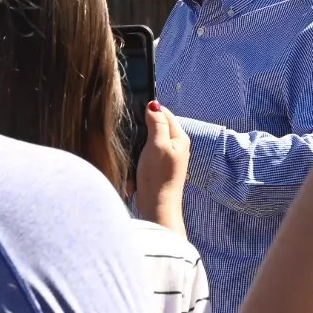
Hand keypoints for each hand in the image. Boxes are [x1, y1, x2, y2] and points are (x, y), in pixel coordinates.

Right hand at [135, 100, 190, 234]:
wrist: (157, 207)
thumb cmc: (158, 176)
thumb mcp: (156, 145)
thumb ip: (156, 123)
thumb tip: (153, 104)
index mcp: (179, 138)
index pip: (164, 113)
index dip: (149, 111)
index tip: (134, 114)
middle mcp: (176, 146)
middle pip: (155, 127)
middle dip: (141, 133)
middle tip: (133, 141)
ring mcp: (168, 158)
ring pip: (148, 143)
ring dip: (138, 150)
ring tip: (135, 159)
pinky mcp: (159, 169)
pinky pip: (145, 157)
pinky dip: (138, 162)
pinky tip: (136, 171)